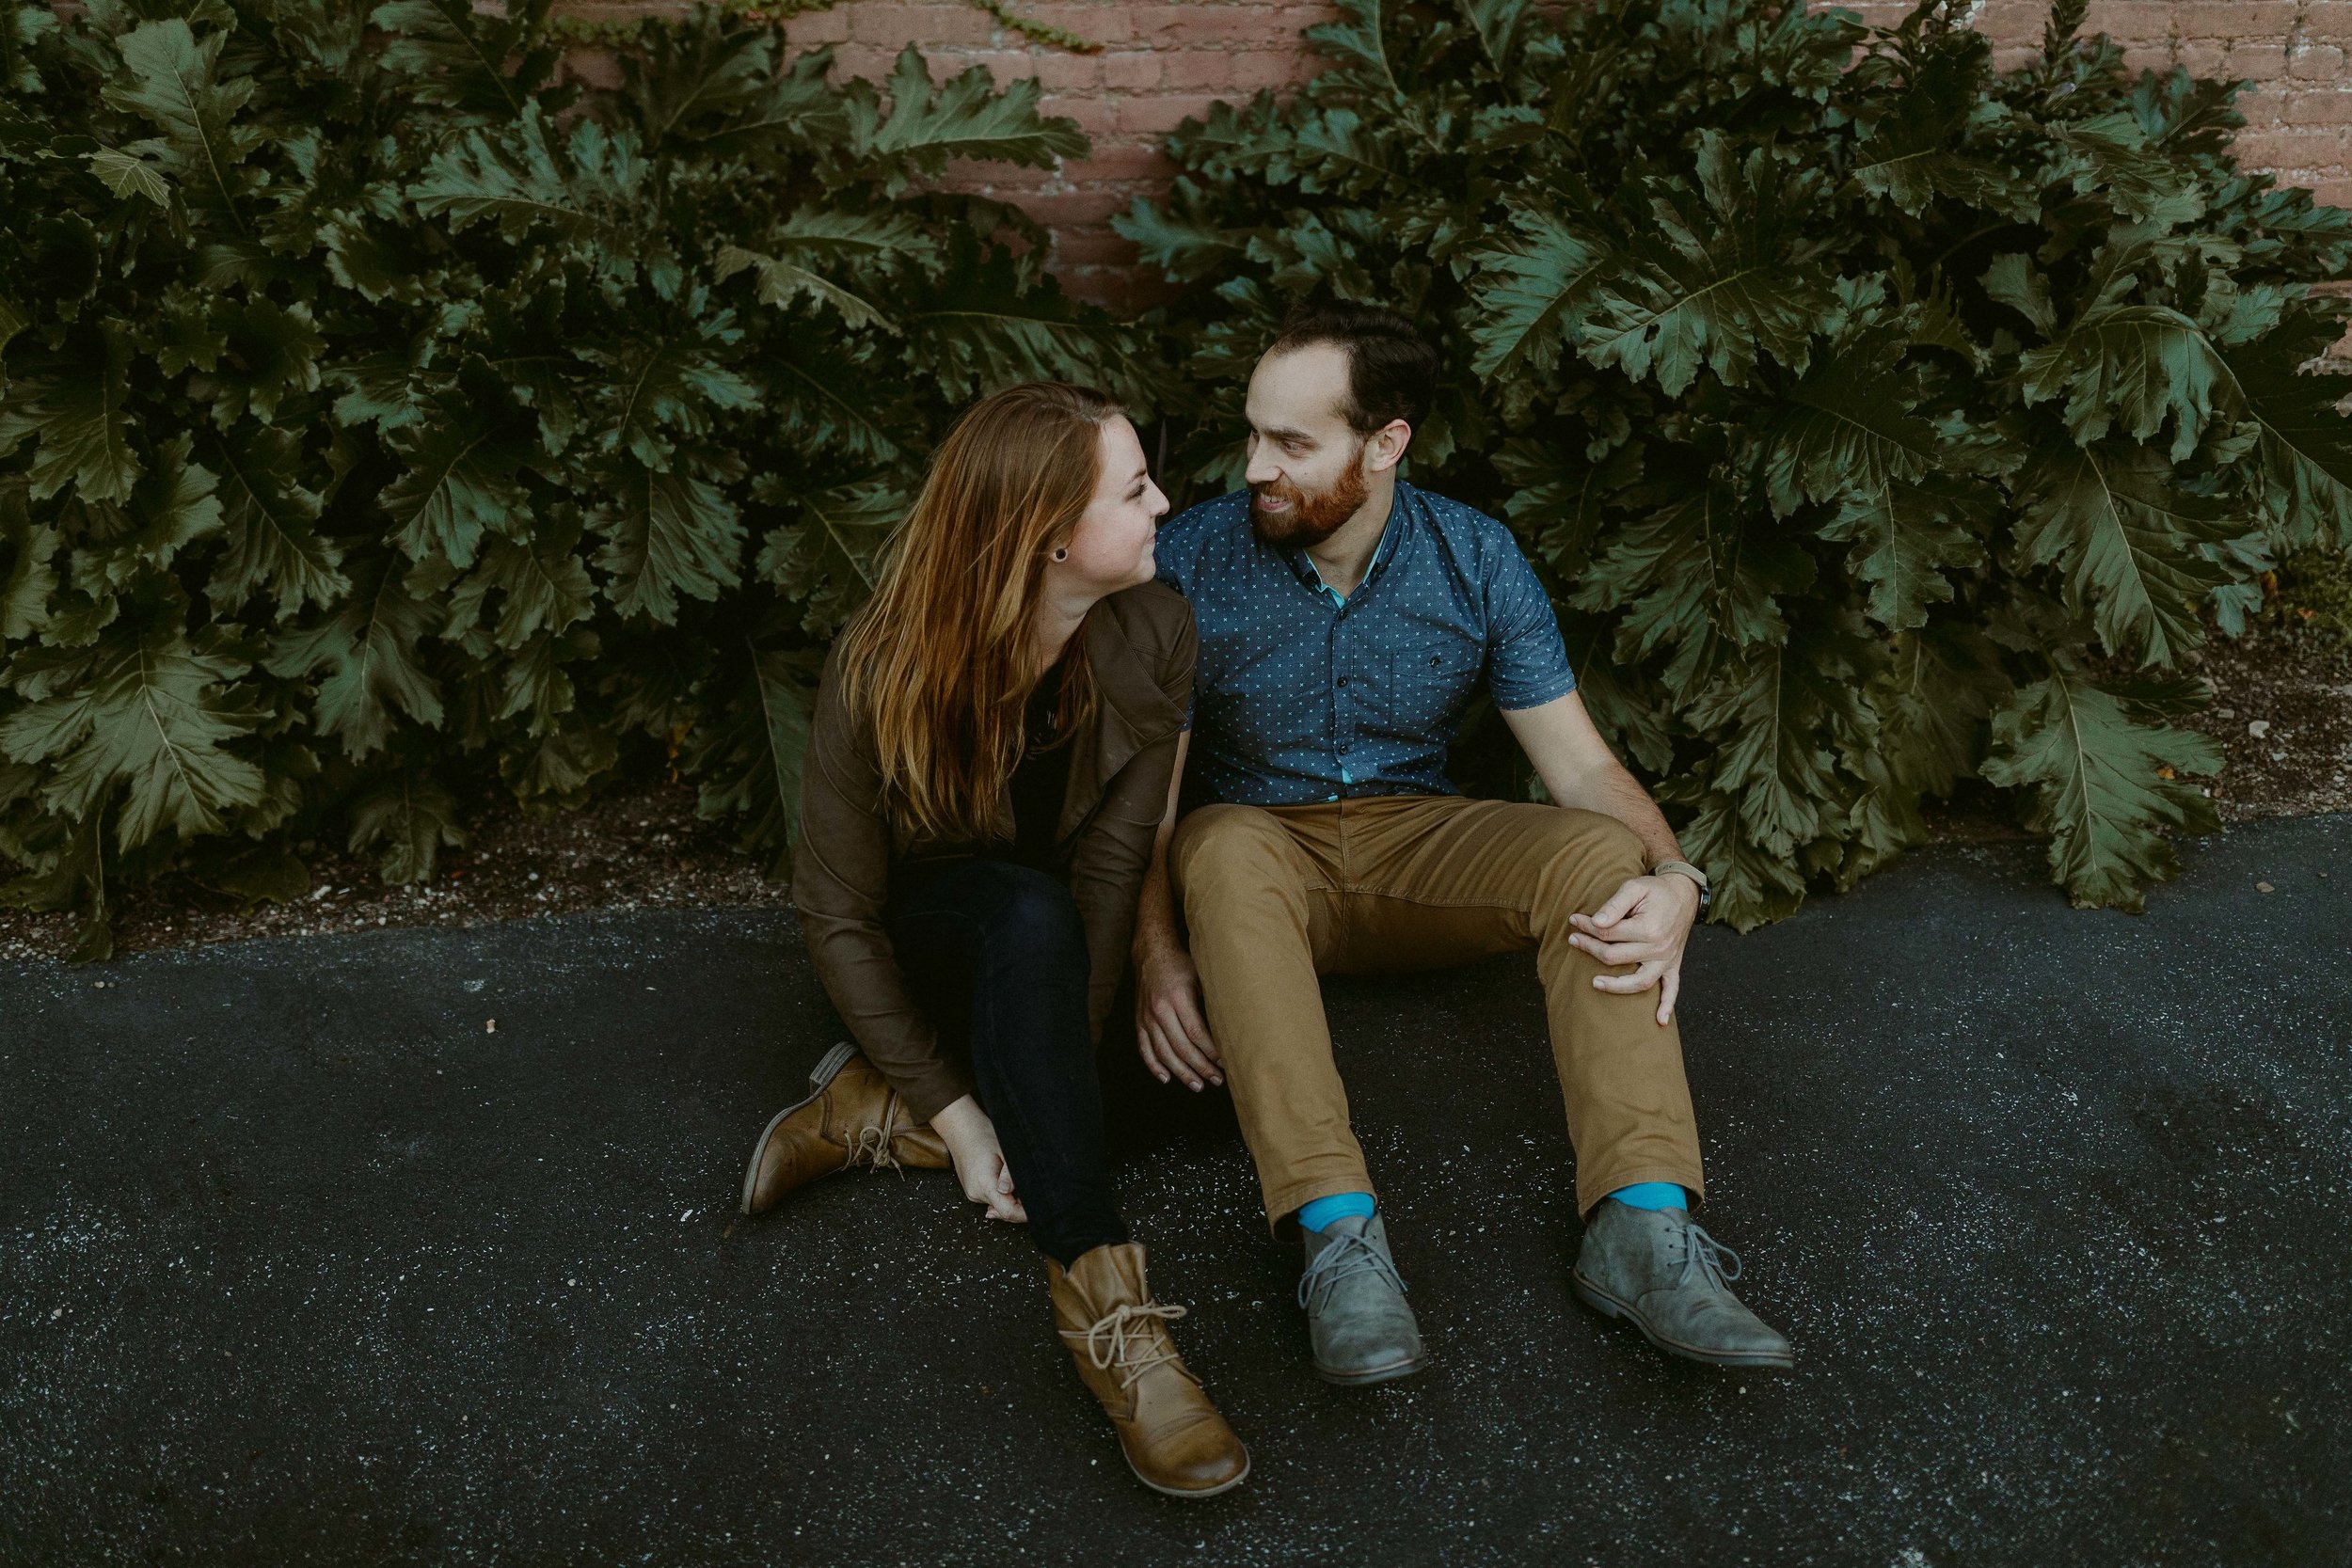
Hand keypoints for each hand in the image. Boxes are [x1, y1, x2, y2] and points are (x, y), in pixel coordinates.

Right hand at [927, 1095, 1026, 1223]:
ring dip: (1012, 1199)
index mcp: (984, 1184)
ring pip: (998, 1207)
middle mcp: (976, 1193)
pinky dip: (1002, 1195)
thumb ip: (1010, 1174)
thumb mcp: (1005, 1150)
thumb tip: (1010, 1192)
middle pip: (1004, 1212)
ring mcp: (972, 1193)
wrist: (960, 1127)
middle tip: (1031, 1187)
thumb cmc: (983, 1134)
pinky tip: (1006, 1181)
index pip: (1008, 1212)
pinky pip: (992, 1200)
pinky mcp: (972, 1191)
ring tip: (1016, 1179)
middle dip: (1021, 1206)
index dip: (1025, 1213)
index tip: (1038, 1205)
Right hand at [1133, 935, 1220, 1090]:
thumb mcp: (1201, 976)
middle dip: (1201, 1067)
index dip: (1212, 1052)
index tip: (1226, 1063)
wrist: (1151, 952)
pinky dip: (1154, 1066)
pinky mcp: (1139, 1021)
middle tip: (1217, 1080)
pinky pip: (1144, 1049)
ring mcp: (1147, 1017)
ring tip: (1198, 1085)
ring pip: (1164, 1053)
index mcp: (1178, 997)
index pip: (1197, 1033)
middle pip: (1182, 1048)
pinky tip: (1166, 1078)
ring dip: (1181, 1072)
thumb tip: (1232, 1028)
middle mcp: (1160, 1010)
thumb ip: (1211, 1001)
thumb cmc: (1181, 963)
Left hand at [1566, 873, 1700, 1025]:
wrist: (1683, 895)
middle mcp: (1659, 948)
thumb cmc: (1655, 891)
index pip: (1608, 933)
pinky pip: (1672, 990)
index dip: (1587, 927)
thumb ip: (1614, 905)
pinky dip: (1667, 1006)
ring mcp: (1667, 960)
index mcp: (1648, 928)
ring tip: (1594, 983)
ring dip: (1616, 986)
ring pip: (1639, 982)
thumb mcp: (1634, 888)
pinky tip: (1659, 1021)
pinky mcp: (1673, 966)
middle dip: (1590, 948)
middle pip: (1616, 957)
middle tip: (1573, 940)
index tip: (1574, 920)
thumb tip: (1596, 923)